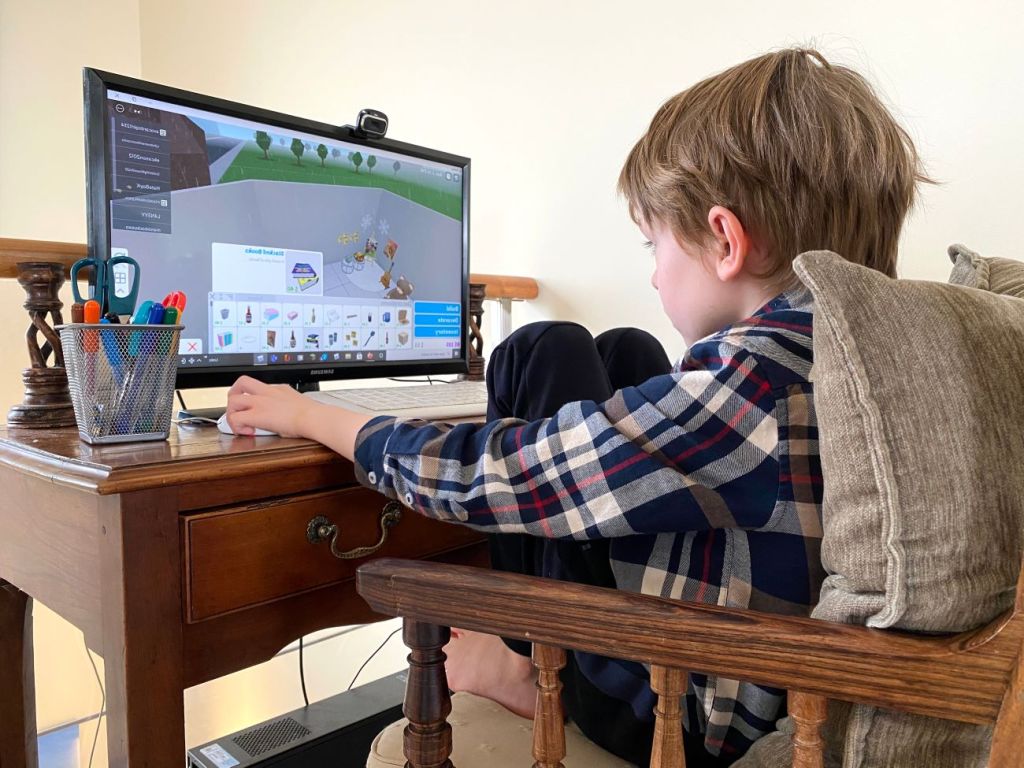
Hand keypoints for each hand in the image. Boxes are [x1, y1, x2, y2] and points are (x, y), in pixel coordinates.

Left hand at [224, 376, 373, 459]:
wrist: (314, 418)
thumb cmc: (314, 415)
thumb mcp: (302, 405)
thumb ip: (293, 408)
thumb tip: (294, 418)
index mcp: (279, 389)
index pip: (259, 386)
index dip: (254, 397)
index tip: (257, 408)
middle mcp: (267, 392)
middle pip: (241, 382)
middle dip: (234, 395)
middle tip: (239, 409)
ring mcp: (260, 402)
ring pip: (232, 399)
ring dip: (233, 412)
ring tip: (241, 424)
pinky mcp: (256, 415)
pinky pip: (235, 418)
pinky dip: (237, 427)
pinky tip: (248, 432)